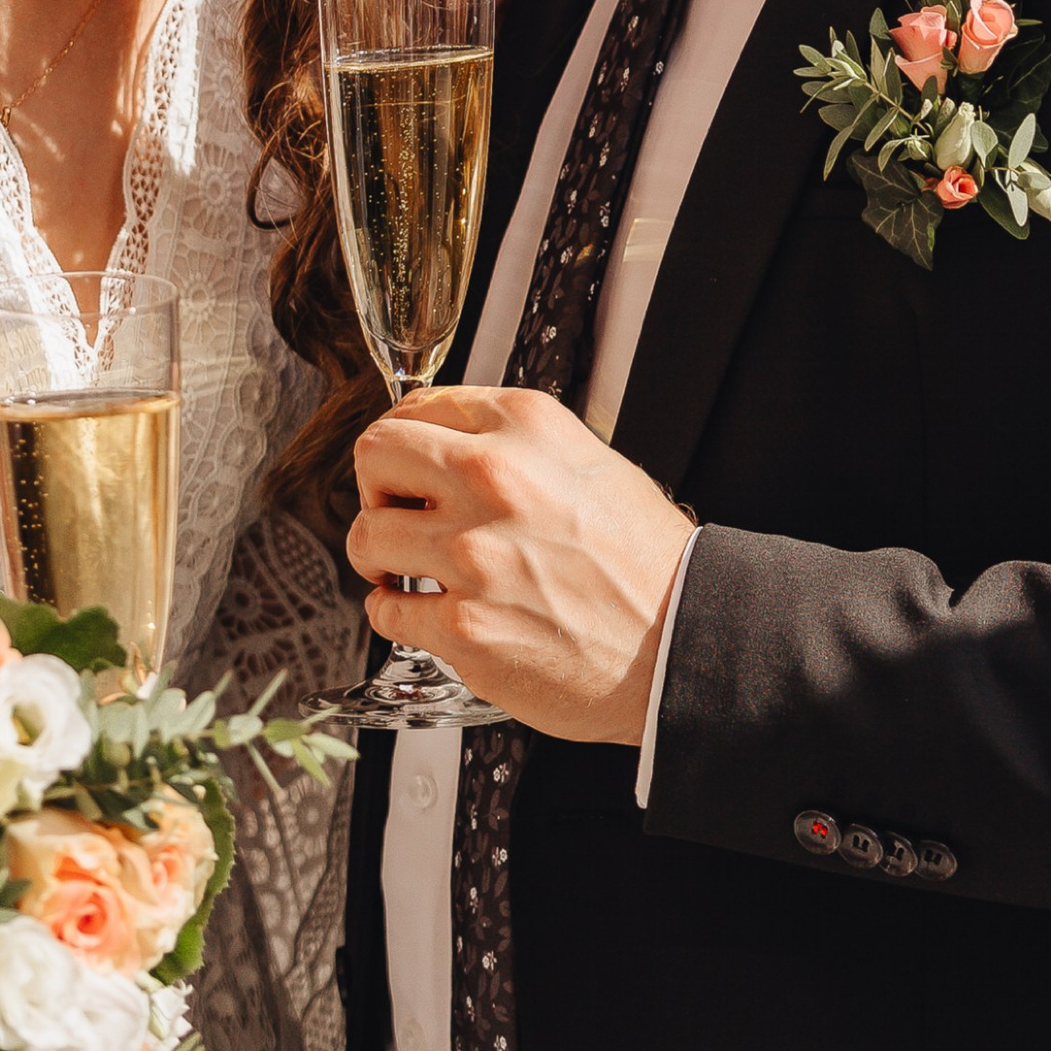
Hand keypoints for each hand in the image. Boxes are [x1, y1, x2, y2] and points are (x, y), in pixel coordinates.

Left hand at [347, 386, 692, 742]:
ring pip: (367, 535)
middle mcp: (494, 480)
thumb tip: (446, 448)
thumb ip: (514, 446)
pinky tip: (421, 614)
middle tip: (396, 515)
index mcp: (526, 427)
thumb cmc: (646, 562)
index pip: (417, 406)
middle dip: (377, 489)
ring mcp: (474, 555)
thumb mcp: (590, 464)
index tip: (404, 470)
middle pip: (375, 455)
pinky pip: (386, 611)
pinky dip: (394, 614)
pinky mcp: (466, 628)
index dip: (404, 442)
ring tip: (404, 570)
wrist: (684, 645)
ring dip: (378, 556)